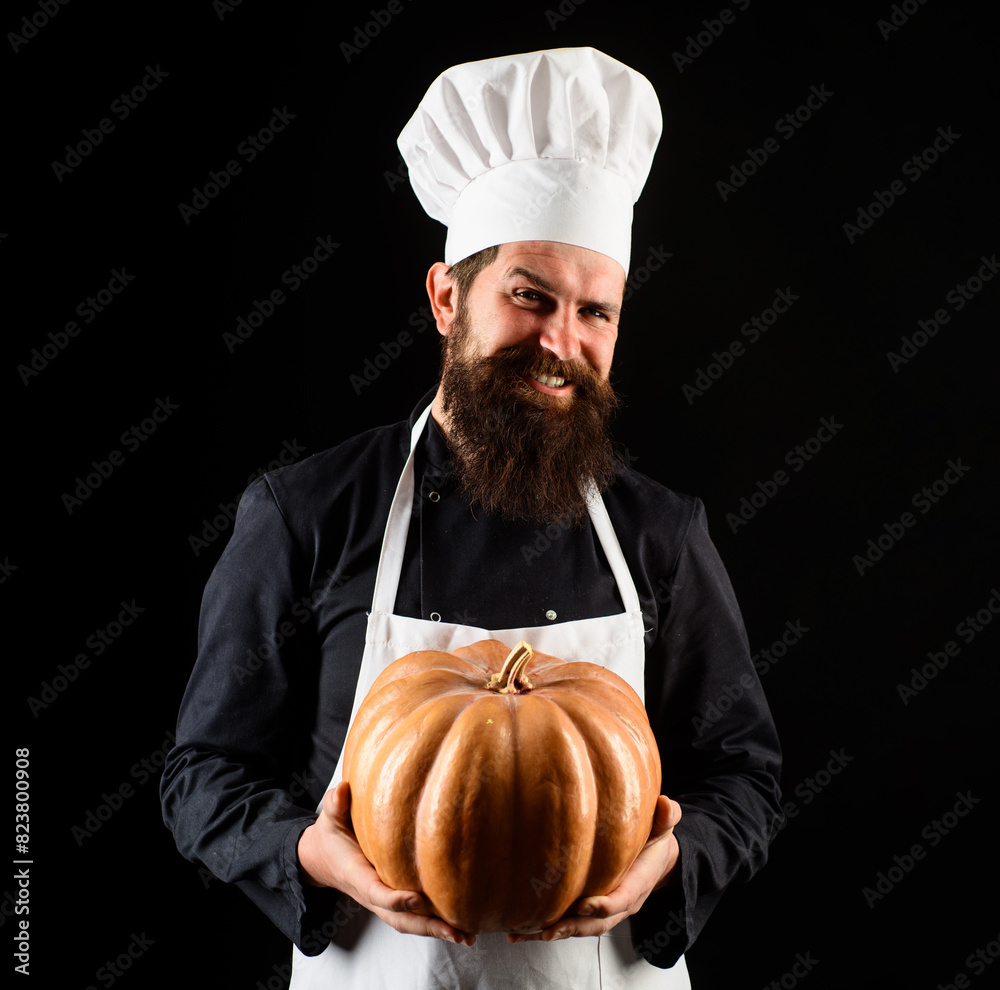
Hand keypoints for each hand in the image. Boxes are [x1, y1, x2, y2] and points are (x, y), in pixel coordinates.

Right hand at [297, 781, 474, 945]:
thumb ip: (334, 805)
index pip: (375, 892)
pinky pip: (413, 916)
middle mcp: (370, 894)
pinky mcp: (391, 899)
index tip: (417, 898)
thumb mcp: (330, 817)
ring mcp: (382, 900)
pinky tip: (459, 925)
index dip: (394, 899)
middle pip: (398, 918)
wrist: (323, 858)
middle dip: (426, 926)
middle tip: (455, 931)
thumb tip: (341, 790)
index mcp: (356, 875)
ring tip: (465, 936)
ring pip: (408, 922)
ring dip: (436, 931)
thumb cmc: (332, 835)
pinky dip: (434, 923)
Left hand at [507, 795, 681, 943]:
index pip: (621, 900)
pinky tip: (519, 930)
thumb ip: (665, 818)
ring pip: (580, 928)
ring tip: (523, 933)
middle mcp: (620, 904)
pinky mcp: (590, 910)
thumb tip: (667, 804)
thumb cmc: (654, 841)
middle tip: (548, 930)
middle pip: (596, 923)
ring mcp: (605, 910)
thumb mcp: (663, 828)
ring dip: (552, 932)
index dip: (604, 904)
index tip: (584, 904)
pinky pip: (569, 922)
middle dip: (572, 927)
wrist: (657, 861)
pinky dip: (544, 928)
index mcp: (637, 885)